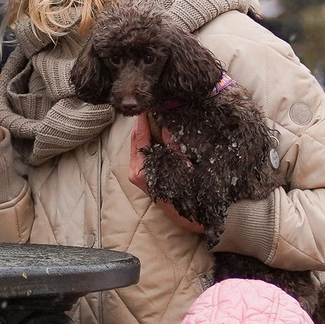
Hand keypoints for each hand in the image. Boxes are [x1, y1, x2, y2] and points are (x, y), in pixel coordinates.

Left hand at [127, 117, 205, 232]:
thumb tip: (167, 127)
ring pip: (138, 145)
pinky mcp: (141, 175)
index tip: (147, 106)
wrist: (188, 216)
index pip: (140, 138)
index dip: (143, 121)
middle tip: (150, 107)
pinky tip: (155, 131)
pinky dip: (147, 140)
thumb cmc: (186, 193)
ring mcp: (136, 174)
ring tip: (153, 115)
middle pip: (135, 139)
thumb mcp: (183, 168)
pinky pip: (142, 152)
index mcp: (141, 170)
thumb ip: (174, 148)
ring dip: (144, 131)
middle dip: (142, 123)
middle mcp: (135, 171)